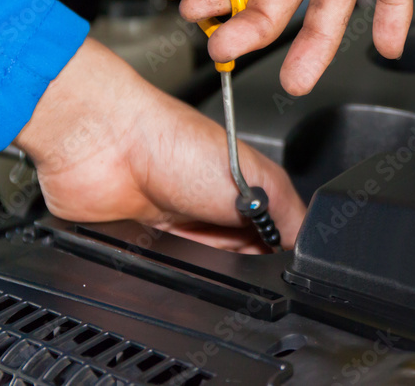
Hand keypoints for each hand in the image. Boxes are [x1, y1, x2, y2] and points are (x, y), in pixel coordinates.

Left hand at [16, 38, 305, 251]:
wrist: (103, 147)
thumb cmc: (176, 141)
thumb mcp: (260, 181)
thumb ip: (292, 218)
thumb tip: (311, 248)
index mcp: (253, 190)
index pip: (282, 237)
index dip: (284, 253)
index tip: (282, 259)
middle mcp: (221, 209)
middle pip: (248, 258)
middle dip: (247, 261)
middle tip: (240, 247)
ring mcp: (186, 228)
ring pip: (212, 270)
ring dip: (212, 265)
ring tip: (203, 241)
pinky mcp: (153, 245)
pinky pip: (175, 274)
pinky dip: (179, 271)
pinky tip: (178, 254)